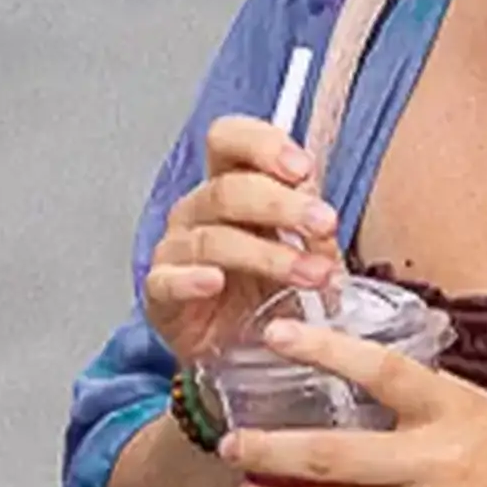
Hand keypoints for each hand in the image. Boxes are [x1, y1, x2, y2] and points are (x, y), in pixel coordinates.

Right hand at [141, 115, 343, 363]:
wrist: (235, 347)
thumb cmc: (265, 288)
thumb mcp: (301, 251)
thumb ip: (313, 229)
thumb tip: (326, 221)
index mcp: (227, 185)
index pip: (229, 140)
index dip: (263, 145)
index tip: (303, 170)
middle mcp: (196, 211)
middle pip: (227, 190)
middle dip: (282, 204)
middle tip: (324, 223)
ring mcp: (174, 251)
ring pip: (213, 239)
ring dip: (269, 255)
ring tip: (313, 275)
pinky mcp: (160, 295)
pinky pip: (167, 281)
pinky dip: (190, 279)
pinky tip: (215, 282)